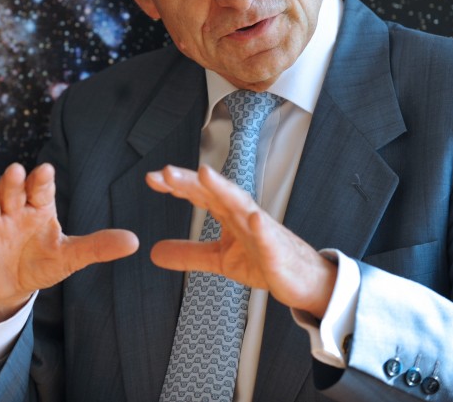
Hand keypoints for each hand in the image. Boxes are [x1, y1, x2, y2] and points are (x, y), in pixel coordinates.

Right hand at [0, 163, 138, 335]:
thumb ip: (97, 247)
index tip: (45, 171)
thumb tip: (135, 241)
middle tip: (17, 171)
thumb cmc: (42, 262)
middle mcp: (12, 211)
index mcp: (38, 207)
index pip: (41, 189)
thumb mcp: (70, 256)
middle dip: (13, 182)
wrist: (10, 288)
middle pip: (11, 191)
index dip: (41, 180)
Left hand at [146, 164, 336, 317]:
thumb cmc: (264, 260)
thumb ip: (189, 253)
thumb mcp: (219, 259)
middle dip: (192, 181)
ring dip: (223, 189)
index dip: (176, 185)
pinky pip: (269, 239)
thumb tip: (154, 252)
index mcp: (228, 214)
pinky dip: (262, 228)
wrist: (301, 280)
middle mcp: (243, 214)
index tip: (151, 178)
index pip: (199, 193)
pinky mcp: (277, 251)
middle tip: (167, 172)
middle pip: (214, 192)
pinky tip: (254, 219)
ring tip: (205, 174)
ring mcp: (261, 230)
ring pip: (241, 204)